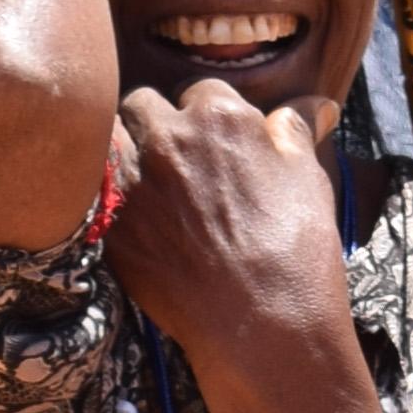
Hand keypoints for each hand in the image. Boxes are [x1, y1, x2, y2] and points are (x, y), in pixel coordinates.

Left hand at [104, 85, 349, 397]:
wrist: (262, 323)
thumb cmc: (295, 249)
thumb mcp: (308, 178)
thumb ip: (297, 130)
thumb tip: (319, 106)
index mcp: (219, 115)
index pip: (200, 90)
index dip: (208, 115)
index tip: (214, 142)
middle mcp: (168, 138)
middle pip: (142, 103)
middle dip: (156, 123)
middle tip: (174, 158)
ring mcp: (133, 181)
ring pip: (109, 138)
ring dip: (123, 150)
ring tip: (143, 179)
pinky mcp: (110, 224)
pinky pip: (94, 190)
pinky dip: (108, 195)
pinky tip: (131, 215)